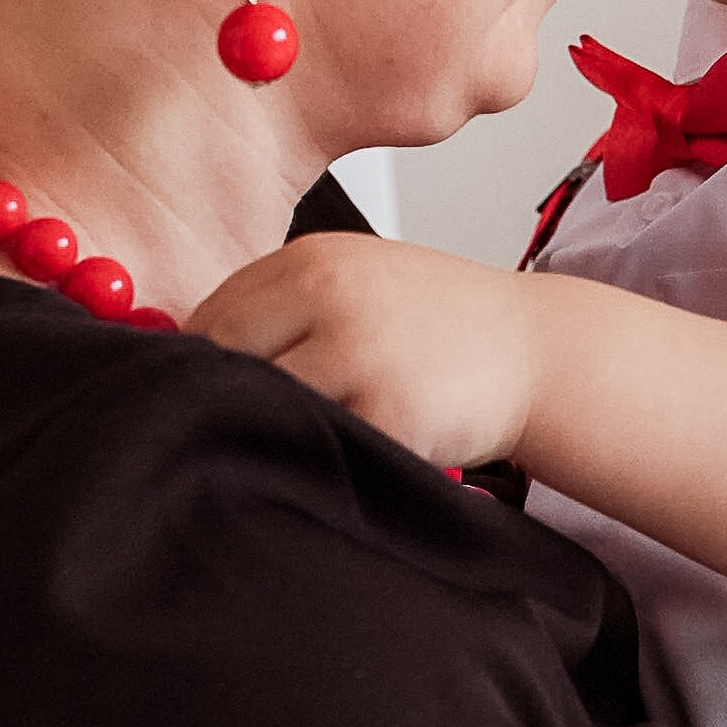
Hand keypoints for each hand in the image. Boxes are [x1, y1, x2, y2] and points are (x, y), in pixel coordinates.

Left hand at [190, 234, 538, 469]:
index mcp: (315, 261)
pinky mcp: (390, 416)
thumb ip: (286, 306)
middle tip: (225, 437)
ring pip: (265, 410)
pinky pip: (322, 450)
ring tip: (284, 452)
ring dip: (264, 437)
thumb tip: (187, 358)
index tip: (194, 400)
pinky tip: (332, 465)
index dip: (192, 368)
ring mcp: (360, 357)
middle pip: (223, 364)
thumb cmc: (443, 326)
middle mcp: (330, 298)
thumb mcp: (361, 282)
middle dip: (217, 404)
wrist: (539, 351)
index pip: (211, 317)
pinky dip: (315, 464)